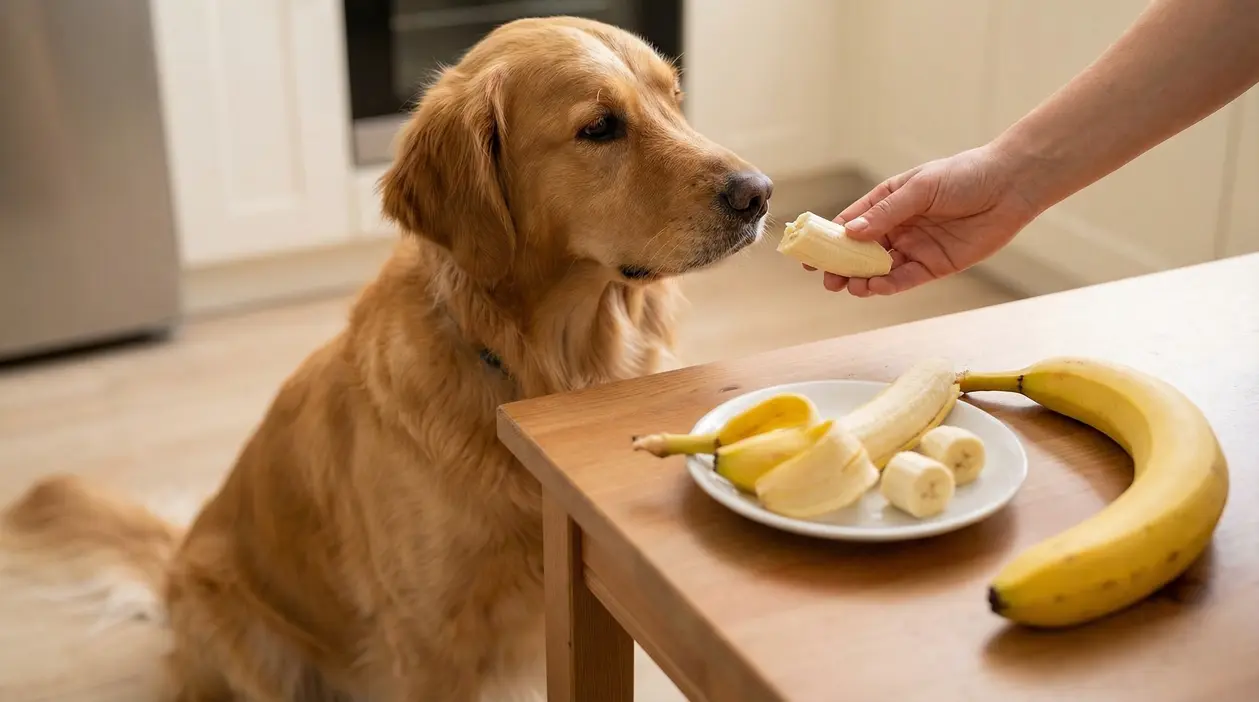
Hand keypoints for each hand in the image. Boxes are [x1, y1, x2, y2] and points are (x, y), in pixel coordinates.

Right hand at [812, 143, 1042, 295]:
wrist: (1010, 186)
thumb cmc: (965, 175)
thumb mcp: (920, 188)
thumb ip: (886, 213)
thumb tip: (852, 233)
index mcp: (889, 202)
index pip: (852, 223)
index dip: (829, 238)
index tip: (810, 253)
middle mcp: (898, 226)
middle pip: (861, 251)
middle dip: (842, 266)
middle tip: (827, 279)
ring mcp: (915, 247)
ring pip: (880, 269)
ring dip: (862, 279)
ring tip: (850, 286)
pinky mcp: (935, 265)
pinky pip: (905, 279)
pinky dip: (888, 285)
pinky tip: (874, 287)